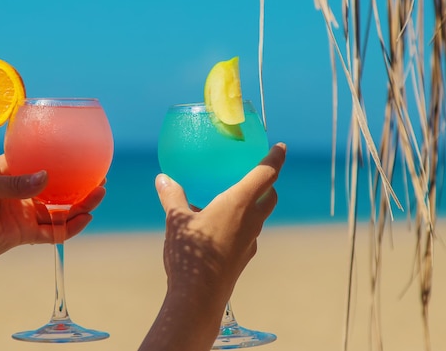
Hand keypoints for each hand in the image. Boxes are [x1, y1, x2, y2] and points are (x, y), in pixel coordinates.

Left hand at [0, 154, 104, 272]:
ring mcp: (23, 213)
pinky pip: (52, 231)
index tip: (82, 155)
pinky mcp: (23, 235)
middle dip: (78, 183)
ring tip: (98, 195)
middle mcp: (20, 191)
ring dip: (79, 204)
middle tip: (100, 177)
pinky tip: (84, 219)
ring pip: (59, 209)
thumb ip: (15, 184)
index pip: (40, 162)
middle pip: (57, 187)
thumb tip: (47, 178)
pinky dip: (69, 227)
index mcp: (9, 172)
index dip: (61, 160)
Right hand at [140, 142, 286, 350]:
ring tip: (234, 199)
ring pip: (260, 216)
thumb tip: (163, 178)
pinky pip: (247, 233)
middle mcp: (251, 220)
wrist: (199, 298)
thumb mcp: (176, 220)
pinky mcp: (243, 257)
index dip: (276, 158)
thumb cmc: (191, 254)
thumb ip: (172, 196)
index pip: (266, 174)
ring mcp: (250, 241)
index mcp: (239, 204)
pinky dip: (241, 224)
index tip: (281, 147)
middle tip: (258, 173)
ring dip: (255, 204)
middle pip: (270, 196)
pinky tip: (219, 228)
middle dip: (269, 183)